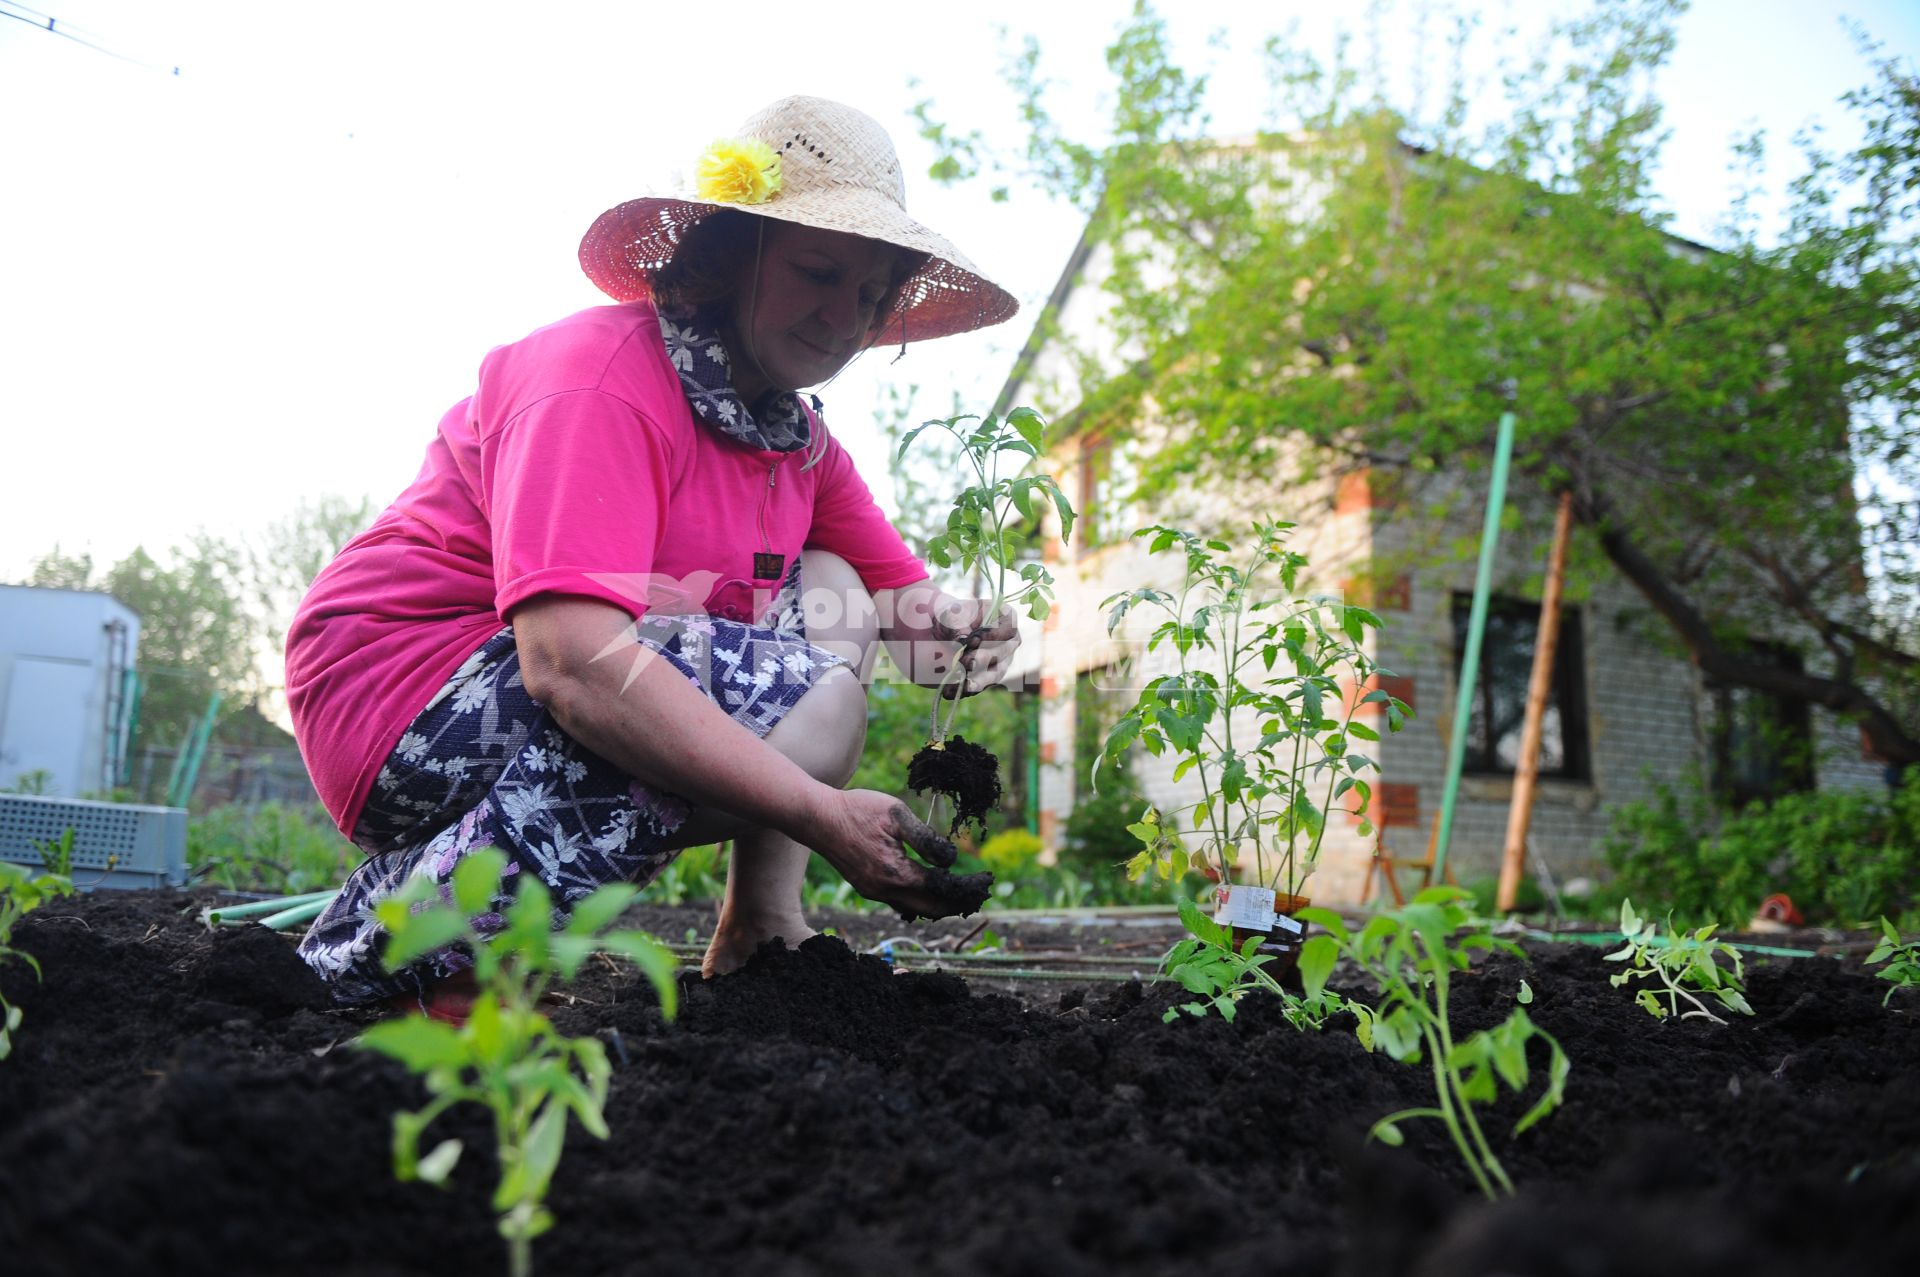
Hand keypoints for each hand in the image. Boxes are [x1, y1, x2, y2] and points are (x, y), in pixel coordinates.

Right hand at [802, 789, 992, 919]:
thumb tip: (949, 861)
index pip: (944, 889)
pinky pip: (900, 903)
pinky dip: (920, 900)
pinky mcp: (867, 888)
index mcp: (897, 873)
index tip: (986, 881)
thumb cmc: (857, 810)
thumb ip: (927, 839)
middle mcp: (886, 890)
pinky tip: (929, 889)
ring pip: (916, 909)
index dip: (968, 887)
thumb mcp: (897, 814)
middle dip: (959, 902)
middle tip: (978, 892)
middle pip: (933, 908)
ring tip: (960, 893)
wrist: (817, 818)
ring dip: (940, 904)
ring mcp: (874, 893)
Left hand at [931, 595, 1019, 698]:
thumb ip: (958, 624)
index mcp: (1006, 618)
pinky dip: (965, 689)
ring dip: (978, 680)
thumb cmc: (953, 616)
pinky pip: (980, 686)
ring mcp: (1001, 662)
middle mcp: (1009, 642)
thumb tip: (962, 640)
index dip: (993, 635)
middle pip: (1003, 653)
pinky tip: (950, 691)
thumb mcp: (952, 614)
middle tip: (963, 659)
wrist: (944, 631)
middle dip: (983, 658)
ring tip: (963, 684)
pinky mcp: (988, 677)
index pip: (1009, 628)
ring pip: (995, 674)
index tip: (973, 640)